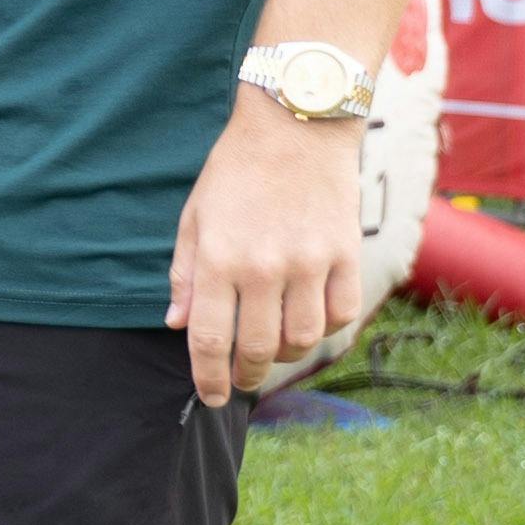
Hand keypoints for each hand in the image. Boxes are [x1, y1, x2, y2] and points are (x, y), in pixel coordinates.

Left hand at [169, 89, 367, 405]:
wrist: (296, 126)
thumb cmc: (236, 171)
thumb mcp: (195, 218)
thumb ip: (186, 274)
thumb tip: (178, 324)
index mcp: (219, 260)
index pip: (211, 340)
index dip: (208, 379)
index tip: (210, 398)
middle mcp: (265, 268)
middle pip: (257, 349)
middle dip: (245, 375)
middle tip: (240, 381)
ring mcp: (310, 263)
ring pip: (302, 339)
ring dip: (285, 355)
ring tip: (272, 350)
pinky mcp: (346, 254)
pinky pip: (342, 313)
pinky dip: (326, 327)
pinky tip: (309, 321)